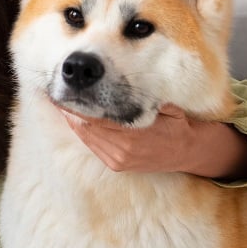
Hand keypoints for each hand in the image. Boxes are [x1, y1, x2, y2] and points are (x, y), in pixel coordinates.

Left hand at [59, 104, 246, 178]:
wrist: (188, 152)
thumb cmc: (177, 124)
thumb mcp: (165, 107)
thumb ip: (144, 100)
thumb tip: (121, 82)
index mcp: (135, 135)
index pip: (98, 119)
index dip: (78, 108)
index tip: (65, 95)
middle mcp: (124, 150)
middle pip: (88, 129)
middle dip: (71, 113)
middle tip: (58, 96)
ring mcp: (119, 160)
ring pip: (88, 138)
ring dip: (74, 122)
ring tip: (62, 105)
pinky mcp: (117, 165)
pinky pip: (93, 147)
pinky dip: (83, 133)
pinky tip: (76, 120)